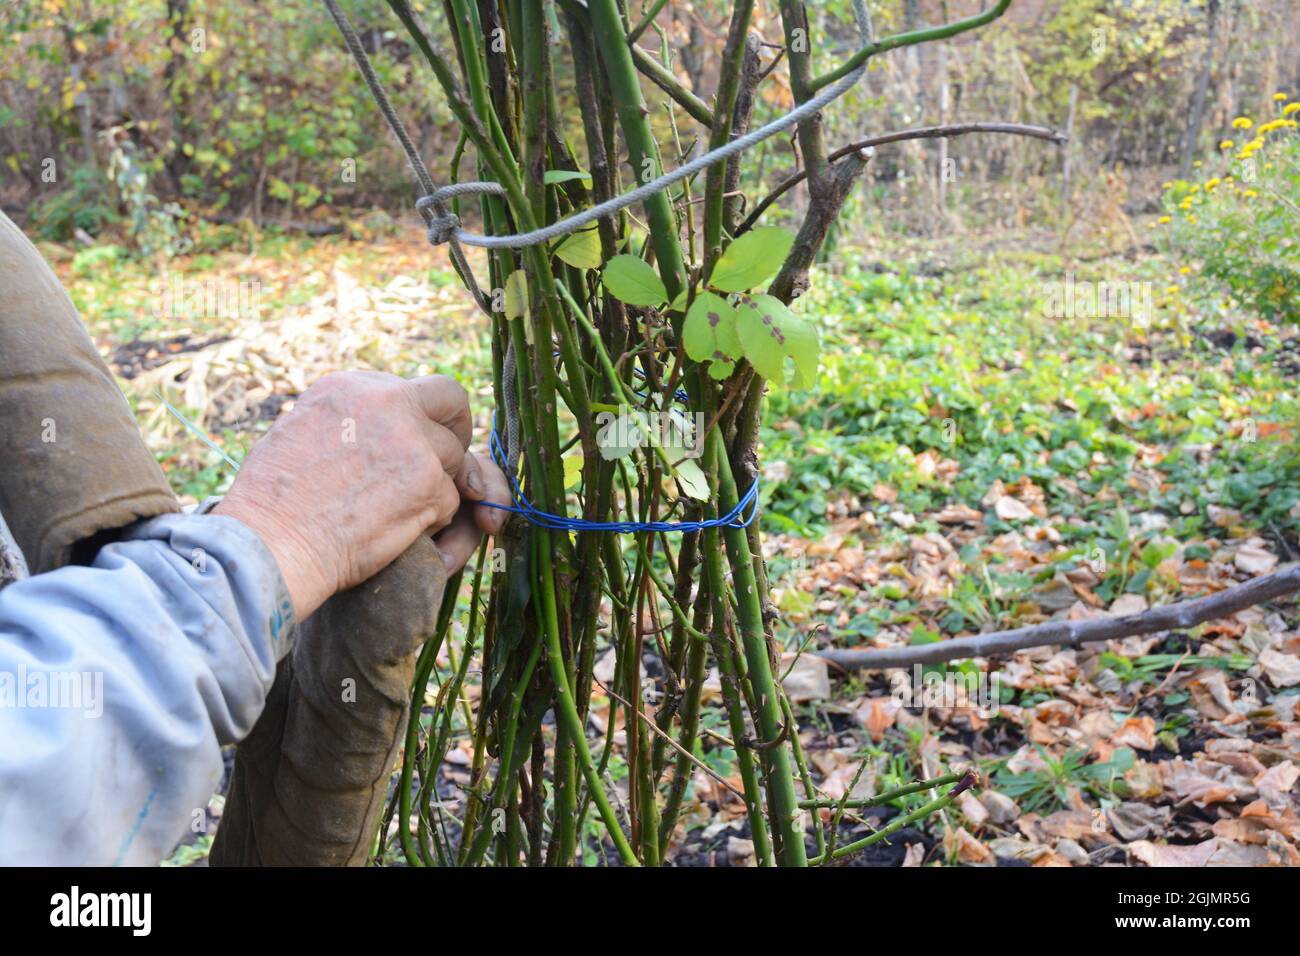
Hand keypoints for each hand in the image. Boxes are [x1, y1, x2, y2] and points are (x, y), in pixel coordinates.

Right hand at [215, 371, 508, 619]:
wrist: (270, 543)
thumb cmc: (273, 501)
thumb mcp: (303, 429)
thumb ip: (353, 419)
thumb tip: (386, 423)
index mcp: (354, 386)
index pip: (420, 387)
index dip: (429, 415)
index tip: (426, 435)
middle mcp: (388, 403)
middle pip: (453, 406)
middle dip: (456, 433)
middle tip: (444, 463)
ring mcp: (413, 443)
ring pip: (453, 460)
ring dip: (434, 486)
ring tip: (390, 510)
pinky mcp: (428, 485)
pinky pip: (449, 501)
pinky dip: (430, 521)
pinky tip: (391, 531)